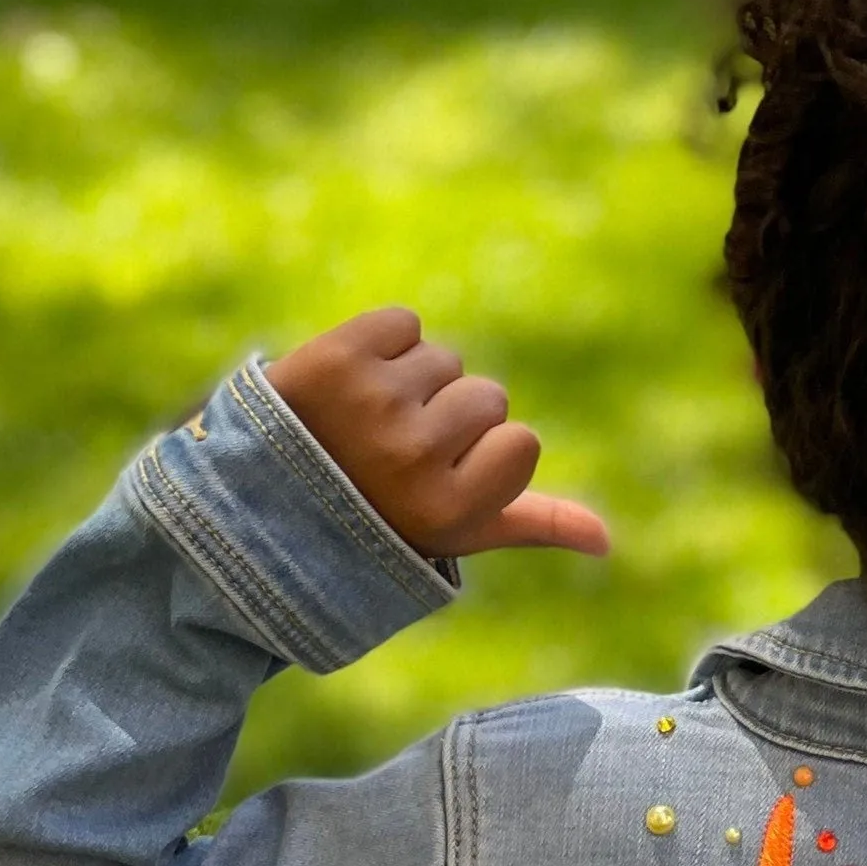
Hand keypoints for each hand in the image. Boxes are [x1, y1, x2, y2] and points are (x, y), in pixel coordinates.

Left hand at [265, 309, 608, 558]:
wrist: (257, 494)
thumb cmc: (376, 519)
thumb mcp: (456, 534)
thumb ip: (533, 525)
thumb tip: (608, 542)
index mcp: (447, 512)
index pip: (524, 441)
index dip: (489, 452)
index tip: (444, 477)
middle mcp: (412, 459)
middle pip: (486, 396)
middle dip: (452, 417)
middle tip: (394, 450)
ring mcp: (371, 405)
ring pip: (443, 359)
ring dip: (414, 380)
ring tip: (366, 418)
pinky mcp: (333, 357)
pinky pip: (403, 323)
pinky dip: (385, 343)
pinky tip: (354, 382)